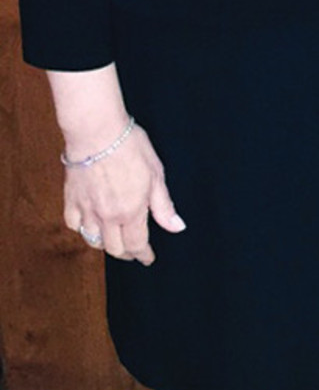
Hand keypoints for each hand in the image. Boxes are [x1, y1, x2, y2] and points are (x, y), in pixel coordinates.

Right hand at [63, 124, 184, 264]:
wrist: (96, 131)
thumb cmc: (129, 147)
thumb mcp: (156, 174)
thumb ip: (164, 205)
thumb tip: (176, 227)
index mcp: (131, 211)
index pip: (137, 245)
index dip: (143, 255)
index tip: (147, 258)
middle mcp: (107, 216)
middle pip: (115, 248)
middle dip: (126, 253)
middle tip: (133, 250)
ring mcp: (87, 209)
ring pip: (93, 240)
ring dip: (105, 243)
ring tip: (113, 238)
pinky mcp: (71, 198)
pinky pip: (74, 224)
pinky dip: (82, 228)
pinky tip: (89, 224)